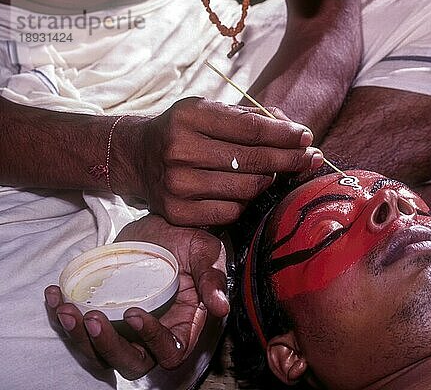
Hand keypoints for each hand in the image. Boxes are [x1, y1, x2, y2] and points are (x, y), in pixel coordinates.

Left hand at [44, 215, 228, 379]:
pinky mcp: (104, 314)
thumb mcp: (205, 251)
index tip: (134, 313)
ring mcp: (125, 327)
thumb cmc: (188, 238)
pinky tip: (55, 295)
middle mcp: (154, 332)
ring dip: (79, 338)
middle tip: (90, 318)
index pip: (170, 350)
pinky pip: (80, 330)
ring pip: (101, 353)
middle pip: (131, 361)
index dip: (152, 340)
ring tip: (66, 308)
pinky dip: (62, 318)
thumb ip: (212, 278)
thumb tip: (221, 307)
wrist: (160, 224)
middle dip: (107, 346)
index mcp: (183, 323)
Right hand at [137, 97, 321, 225]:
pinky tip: (246, 190)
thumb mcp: (209, 111)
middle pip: (252, 160)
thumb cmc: (184, 130)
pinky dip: (246, 202)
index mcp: (189, 116)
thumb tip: (293, 132)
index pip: (250, 128)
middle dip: (289, 159)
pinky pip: (231, 212)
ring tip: (273, 172)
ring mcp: (177, 184)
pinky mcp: (177, 212)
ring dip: (268, 181)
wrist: (138, 156)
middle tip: (311, 157)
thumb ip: (250, 118)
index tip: (306, 137)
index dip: (284, 135)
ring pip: (247, 189)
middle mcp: (180, 149)